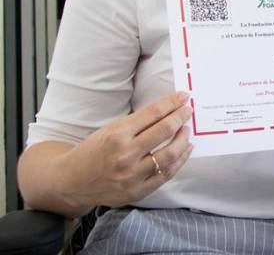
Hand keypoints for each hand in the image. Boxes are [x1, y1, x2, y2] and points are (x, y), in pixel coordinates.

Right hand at [59, 91, 193, 209]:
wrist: (71, 182)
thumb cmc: (93, 152)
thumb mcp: (110, 130)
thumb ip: (137, 122)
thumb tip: (167, 110)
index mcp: (117, 135)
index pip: (153, 113)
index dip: (172, 103)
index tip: (183, 97)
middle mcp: (125, 155)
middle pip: (164, 131)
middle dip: (180, 117)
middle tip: (187, 110)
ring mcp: (132, 175)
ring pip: (169, 154)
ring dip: (183, 139)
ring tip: (186, 130)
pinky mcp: (137, 191)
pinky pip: (166, 174)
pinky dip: (180, 160)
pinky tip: (185, 150)